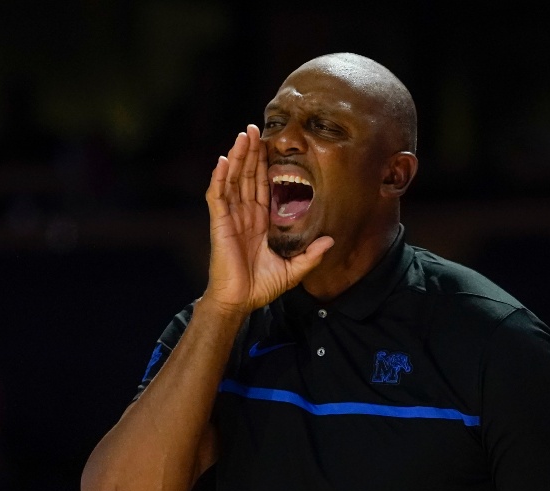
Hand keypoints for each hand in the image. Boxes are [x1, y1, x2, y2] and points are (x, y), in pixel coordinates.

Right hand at [202, 124, 333, 315]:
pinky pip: (218, 196)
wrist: (240, 301)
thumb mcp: (293, 270)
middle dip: (250, 152)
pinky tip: (223, 161)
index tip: (271, 145)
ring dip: (236, 157)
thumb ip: (311, 255)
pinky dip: (219, 178)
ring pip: (233, 180)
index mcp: (260, 221)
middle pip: (247, 176)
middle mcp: (244, 215)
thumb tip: (331, 240)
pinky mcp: (220, 224)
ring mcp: (231, 217)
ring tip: (242, 135)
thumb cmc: (260, 287)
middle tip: (254, 128)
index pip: (262, 186)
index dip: (265, 165)